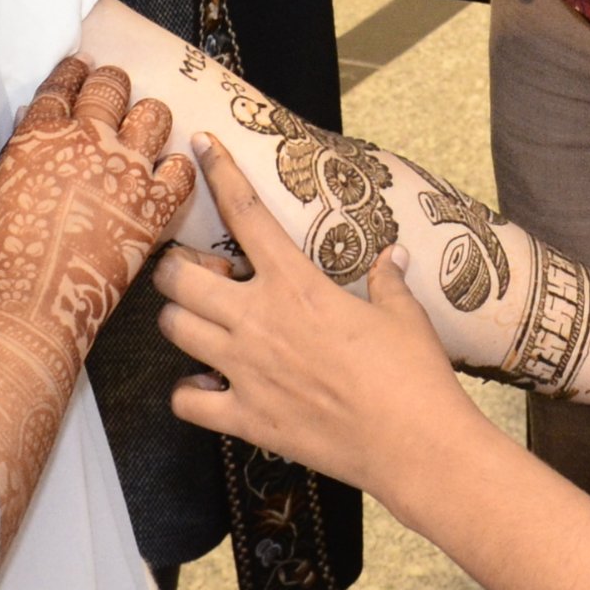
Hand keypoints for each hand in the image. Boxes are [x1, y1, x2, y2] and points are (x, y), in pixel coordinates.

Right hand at [0, 58, 195, 346]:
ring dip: (150, 117)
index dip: (73, 72)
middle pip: (110, 87)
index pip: (62, 84)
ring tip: (146, 124)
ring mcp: (125, 167)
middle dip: (114, 83)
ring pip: (154, 115)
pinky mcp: (155, 201)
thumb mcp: (1, 186)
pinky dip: (178, 168)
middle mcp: (87, 138)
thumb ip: (23, 147)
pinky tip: (168, 173)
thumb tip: (34, 117)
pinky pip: (180, 168)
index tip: (81, 67)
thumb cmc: (10, 250)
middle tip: (116, 86)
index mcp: (43, 133)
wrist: (38, 298)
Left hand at [159, 139, 497, 498]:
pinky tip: (207, 385)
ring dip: (180, 319)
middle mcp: (259, 321)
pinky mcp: (245, 419)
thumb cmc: (414, 374)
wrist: (414, 444)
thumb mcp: (405, 315)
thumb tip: (391, 258)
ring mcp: (245, 371)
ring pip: (175, 329)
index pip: (246, 212)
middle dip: (176, 265)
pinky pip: (186, 401)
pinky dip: (189, 391)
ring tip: (200, 320)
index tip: (201, 145)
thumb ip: (387, 281)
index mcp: (297, 284)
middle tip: (196, 270)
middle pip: (179, 276)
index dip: (220, 172)